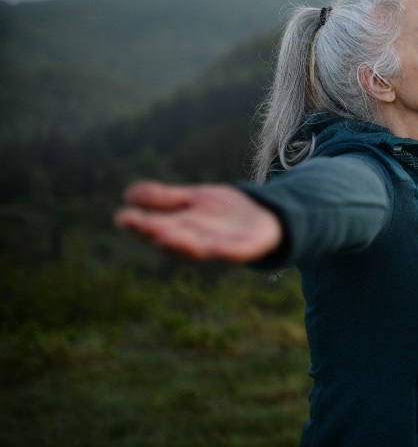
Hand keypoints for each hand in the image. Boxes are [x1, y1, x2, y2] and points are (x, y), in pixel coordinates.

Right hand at [114, 181, 282, 262]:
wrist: (267, 215)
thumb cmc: (225, 211)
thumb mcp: (193, 199)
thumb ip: (165, 199)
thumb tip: (128, 194)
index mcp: (183, 229)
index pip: (156, 227)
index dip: (140, 224)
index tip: (122, 217)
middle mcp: (198, 241)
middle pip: (176, 239)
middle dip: (158, 234)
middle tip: (141, 226)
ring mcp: (222, 246)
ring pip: (200, 248)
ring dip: (183, 244)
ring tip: (164, 235)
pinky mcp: (247, 249)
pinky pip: (235, 252)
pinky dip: (225, 251)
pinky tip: (215, 247)